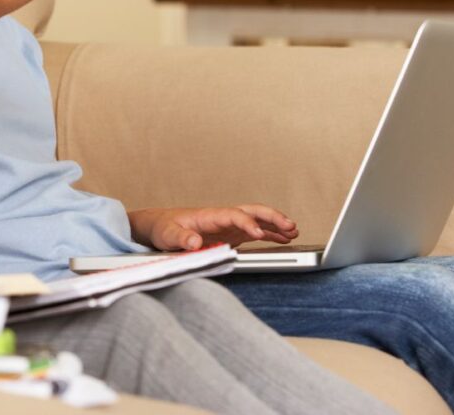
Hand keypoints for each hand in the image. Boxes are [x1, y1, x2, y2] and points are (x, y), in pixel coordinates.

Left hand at [131, 205, 299, 251]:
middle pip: (251, 211)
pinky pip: (254, 232)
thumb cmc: (163, 229)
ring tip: (294, 232)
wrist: (159, 226)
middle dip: (271, 217)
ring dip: (275, 225)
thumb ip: (181, 238)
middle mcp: (222, 218)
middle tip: (290, 226)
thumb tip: (194, 242)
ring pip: (257, 220)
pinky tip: (284, 240)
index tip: (258, 234)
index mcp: (209, 215)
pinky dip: (270, 235)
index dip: (246, 223)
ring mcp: (228, 226)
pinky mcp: (230, 235)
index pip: (233, 215)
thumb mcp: (168, 234)